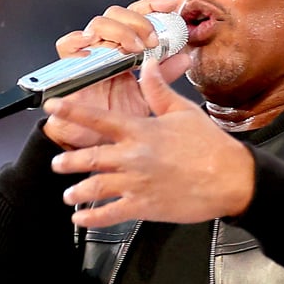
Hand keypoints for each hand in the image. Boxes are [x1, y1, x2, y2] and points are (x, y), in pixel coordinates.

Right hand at [42, 0, 194, 150]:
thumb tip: (185, 57)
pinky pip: (67, 45)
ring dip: (118, 31)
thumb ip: (163, 76)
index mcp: (125, 50)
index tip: (169, 6)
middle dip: (137, 21)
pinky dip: (78, 42)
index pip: (136, 17)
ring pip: (96, 25)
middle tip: (152, 40)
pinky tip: (94, 46)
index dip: (151, 6)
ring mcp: (88, 55)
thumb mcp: (147, 97)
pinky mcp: (69, 68)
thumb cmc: (118, 120)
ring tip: (134, 48)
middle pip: (116, 15)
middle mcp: (106, 48)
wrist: (97, 145)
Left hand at [47, 57, 254, 227]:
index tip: (51, 108)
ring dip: (76, 191)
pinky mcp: (144, 206)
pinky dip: (91, 217)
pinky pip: (109, 213)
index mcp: (140, 131)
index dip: (71, 112)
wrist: (232, 179)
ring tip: (69, 194)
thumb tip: (147, 65)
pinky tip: (81, 218)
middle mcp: (133, 156)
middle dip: (68, 161)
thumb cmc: (210, 145)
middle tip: (57, 163)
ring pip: (94, 187)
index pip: (98, 119)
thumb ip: (159, 90)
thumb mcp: (184, 111)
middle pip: (89, 157)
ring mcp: (136, 183)